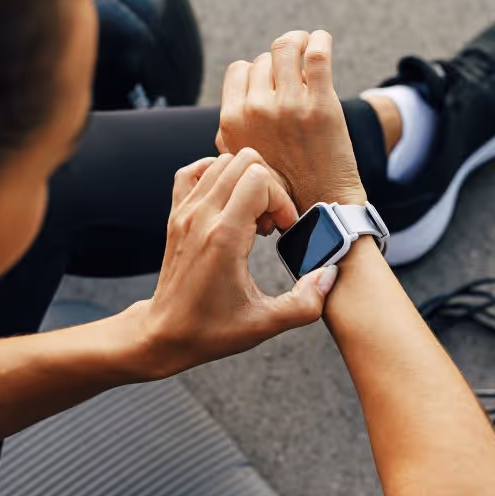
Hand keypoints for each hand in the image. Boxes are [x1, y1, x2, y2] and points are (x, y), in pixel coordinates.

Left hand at [128, 148, 338, 377]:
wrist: (165, 333)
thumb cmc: (211, 330)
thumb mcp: (265, 323)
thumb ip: (305, 303)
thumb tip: (329, 276)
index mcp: (224, 238)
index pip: (260, 180)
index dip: (282, 201)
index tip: (283, 231)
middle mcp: (201, 217)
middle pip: (244, 162)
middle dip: (268, 187)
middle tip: (272, 223)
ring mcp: (185, 212)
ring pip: (222, 162)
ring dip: (246, 183)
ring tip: (253, 218)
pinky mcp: (176, 215)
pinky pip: (194, 171)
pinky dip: (217, 176)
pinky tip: (230, 202)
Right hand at [216, 30, 366, 211]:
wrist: (322, 208)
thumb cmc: (284, 191)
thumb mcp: (242, 166)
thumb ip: (231, 136)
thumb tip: (232, 112)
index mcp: (233, 121)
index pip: (239, 70)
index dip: (257, 71)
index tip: (273, 80)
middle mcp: (257, 110)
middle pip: (264, 59)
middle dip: (280, 63)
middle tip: (296, 75)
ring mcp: (289, 105)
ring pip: (287, 46)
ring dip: (299, 41)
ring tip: (308, 48)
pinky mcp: (321, 104)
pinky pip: (317, 53)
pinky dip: (320, 40)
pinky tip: (322, 42)